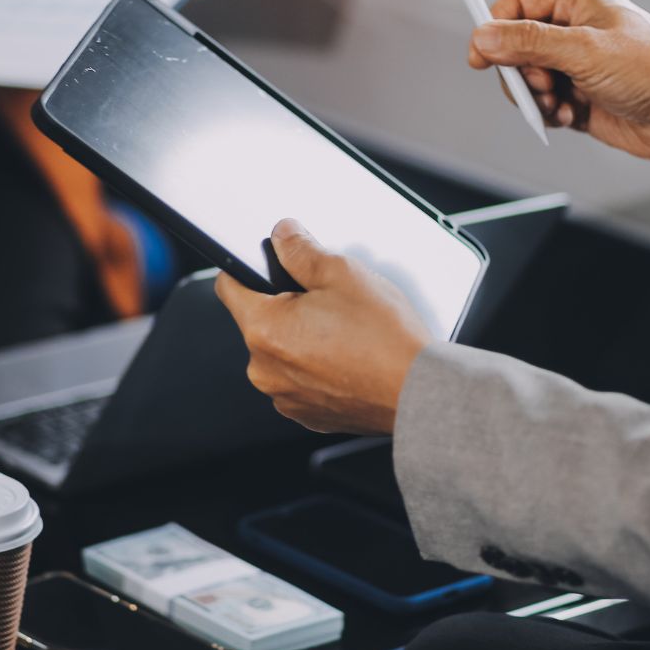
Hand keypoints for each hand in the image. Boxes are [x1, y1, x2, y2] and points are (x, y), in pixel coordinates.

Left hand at [215, 219, 430, 434]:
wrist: (421, 393)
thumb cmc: (387, 339)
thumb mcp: (343, 273)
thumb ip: (301, 250)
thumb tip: (283, 235)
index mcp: (264, 330)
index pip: (228, 287)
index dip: (246, 269)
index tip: (266, 265)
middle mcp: (264, 370)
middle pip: (259, 321)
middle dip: (286, 305)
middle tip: (327, 300)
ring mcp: (285, 397)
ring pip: (281, 352)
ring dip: (302, 338)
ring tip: (344, 331)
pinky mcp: (308, 415)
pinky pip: (300, 380)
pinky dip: (317, 367)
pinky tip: (349, 357)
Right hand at [468, 0, 649, 161]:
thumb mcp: (585, 51)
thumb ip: (529, 43)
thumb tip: (485, 36)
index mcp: (578, 2)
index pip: (516, 5)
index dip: (494, 28)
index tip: (481, 56)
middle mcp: (574, 31)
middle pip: (514, 46)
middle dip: (520, 71)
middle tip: (540, 83)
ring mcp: (575, 66)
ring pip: (525, 79)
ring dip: (534, 96)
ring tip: (558, 103)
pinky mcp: (577, 97)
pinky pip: (541, 104)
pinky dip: (546, 113)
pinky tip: (567, 115)